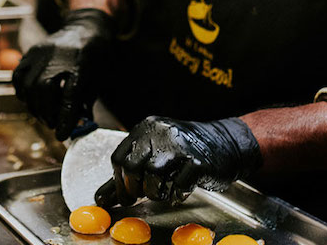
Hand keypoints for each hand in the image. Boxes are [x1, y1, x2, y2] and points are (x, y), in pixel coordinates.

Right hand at [12, 8, 114, 140]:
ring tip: (43, 114)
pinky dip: (22, 92)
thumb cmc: (95, 56)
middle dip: (46, 112)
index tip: (61, 134)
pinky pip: (18, 76)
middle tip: (52, 123)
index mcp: (81, 65)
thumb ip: (86, 102)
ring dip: (34, 106)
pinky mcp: (31, 52)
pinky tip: (31, 99)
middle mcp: (59, 57)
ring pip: (29, 85)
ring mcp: (42, 53)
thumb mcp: (98, 79)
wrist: (85, 27)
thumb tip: (80, 126)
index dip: (64, 118)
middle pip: (44, 90)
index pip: (70, 96)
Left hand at [94, 116, 261, 206]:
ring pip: (153, 174)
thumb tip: (100, 199)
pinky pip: (179, 183)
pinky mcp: (199, 160)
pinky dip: (176, 194)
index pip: (119, 158)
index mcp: (146, 128)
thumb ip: (126, 177)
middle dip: (136, 188)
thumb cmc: (186, 151)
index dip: (119, 182)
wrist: (226, 144)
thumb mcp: (154, 155)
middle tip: (146, 195)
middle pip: (133, 166)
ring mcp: (181, 145)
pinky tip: (179, 191)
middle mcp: (161, 132)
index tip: (127, 195)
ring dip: (156, 192)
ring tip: (164, 192)